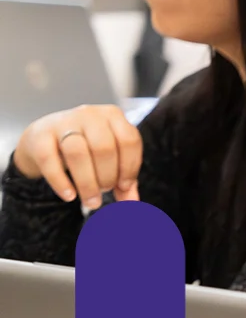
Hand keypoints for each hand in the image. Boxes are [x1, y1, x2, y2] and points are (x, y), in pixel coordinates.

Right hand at [13, 105, 141, 208]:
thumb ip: (124, 179)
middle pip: (104, 148)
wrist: (42, 137)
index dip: (129, 167)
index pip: (129, 140)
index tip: (124, 186)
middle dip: (107, 177)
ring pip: (78, 153)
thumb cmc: (85, 147)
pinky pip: (50, 160)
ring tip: (91, 200)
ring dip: (87, 183)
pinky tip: (69, 196)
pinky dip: (61, 182)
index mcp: (113, 115)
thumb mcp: (108, 158)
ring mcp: (63, 121)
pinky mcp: (40, 135)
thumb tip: (133, 203)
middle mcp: (90, 114)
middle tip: (104, 192)